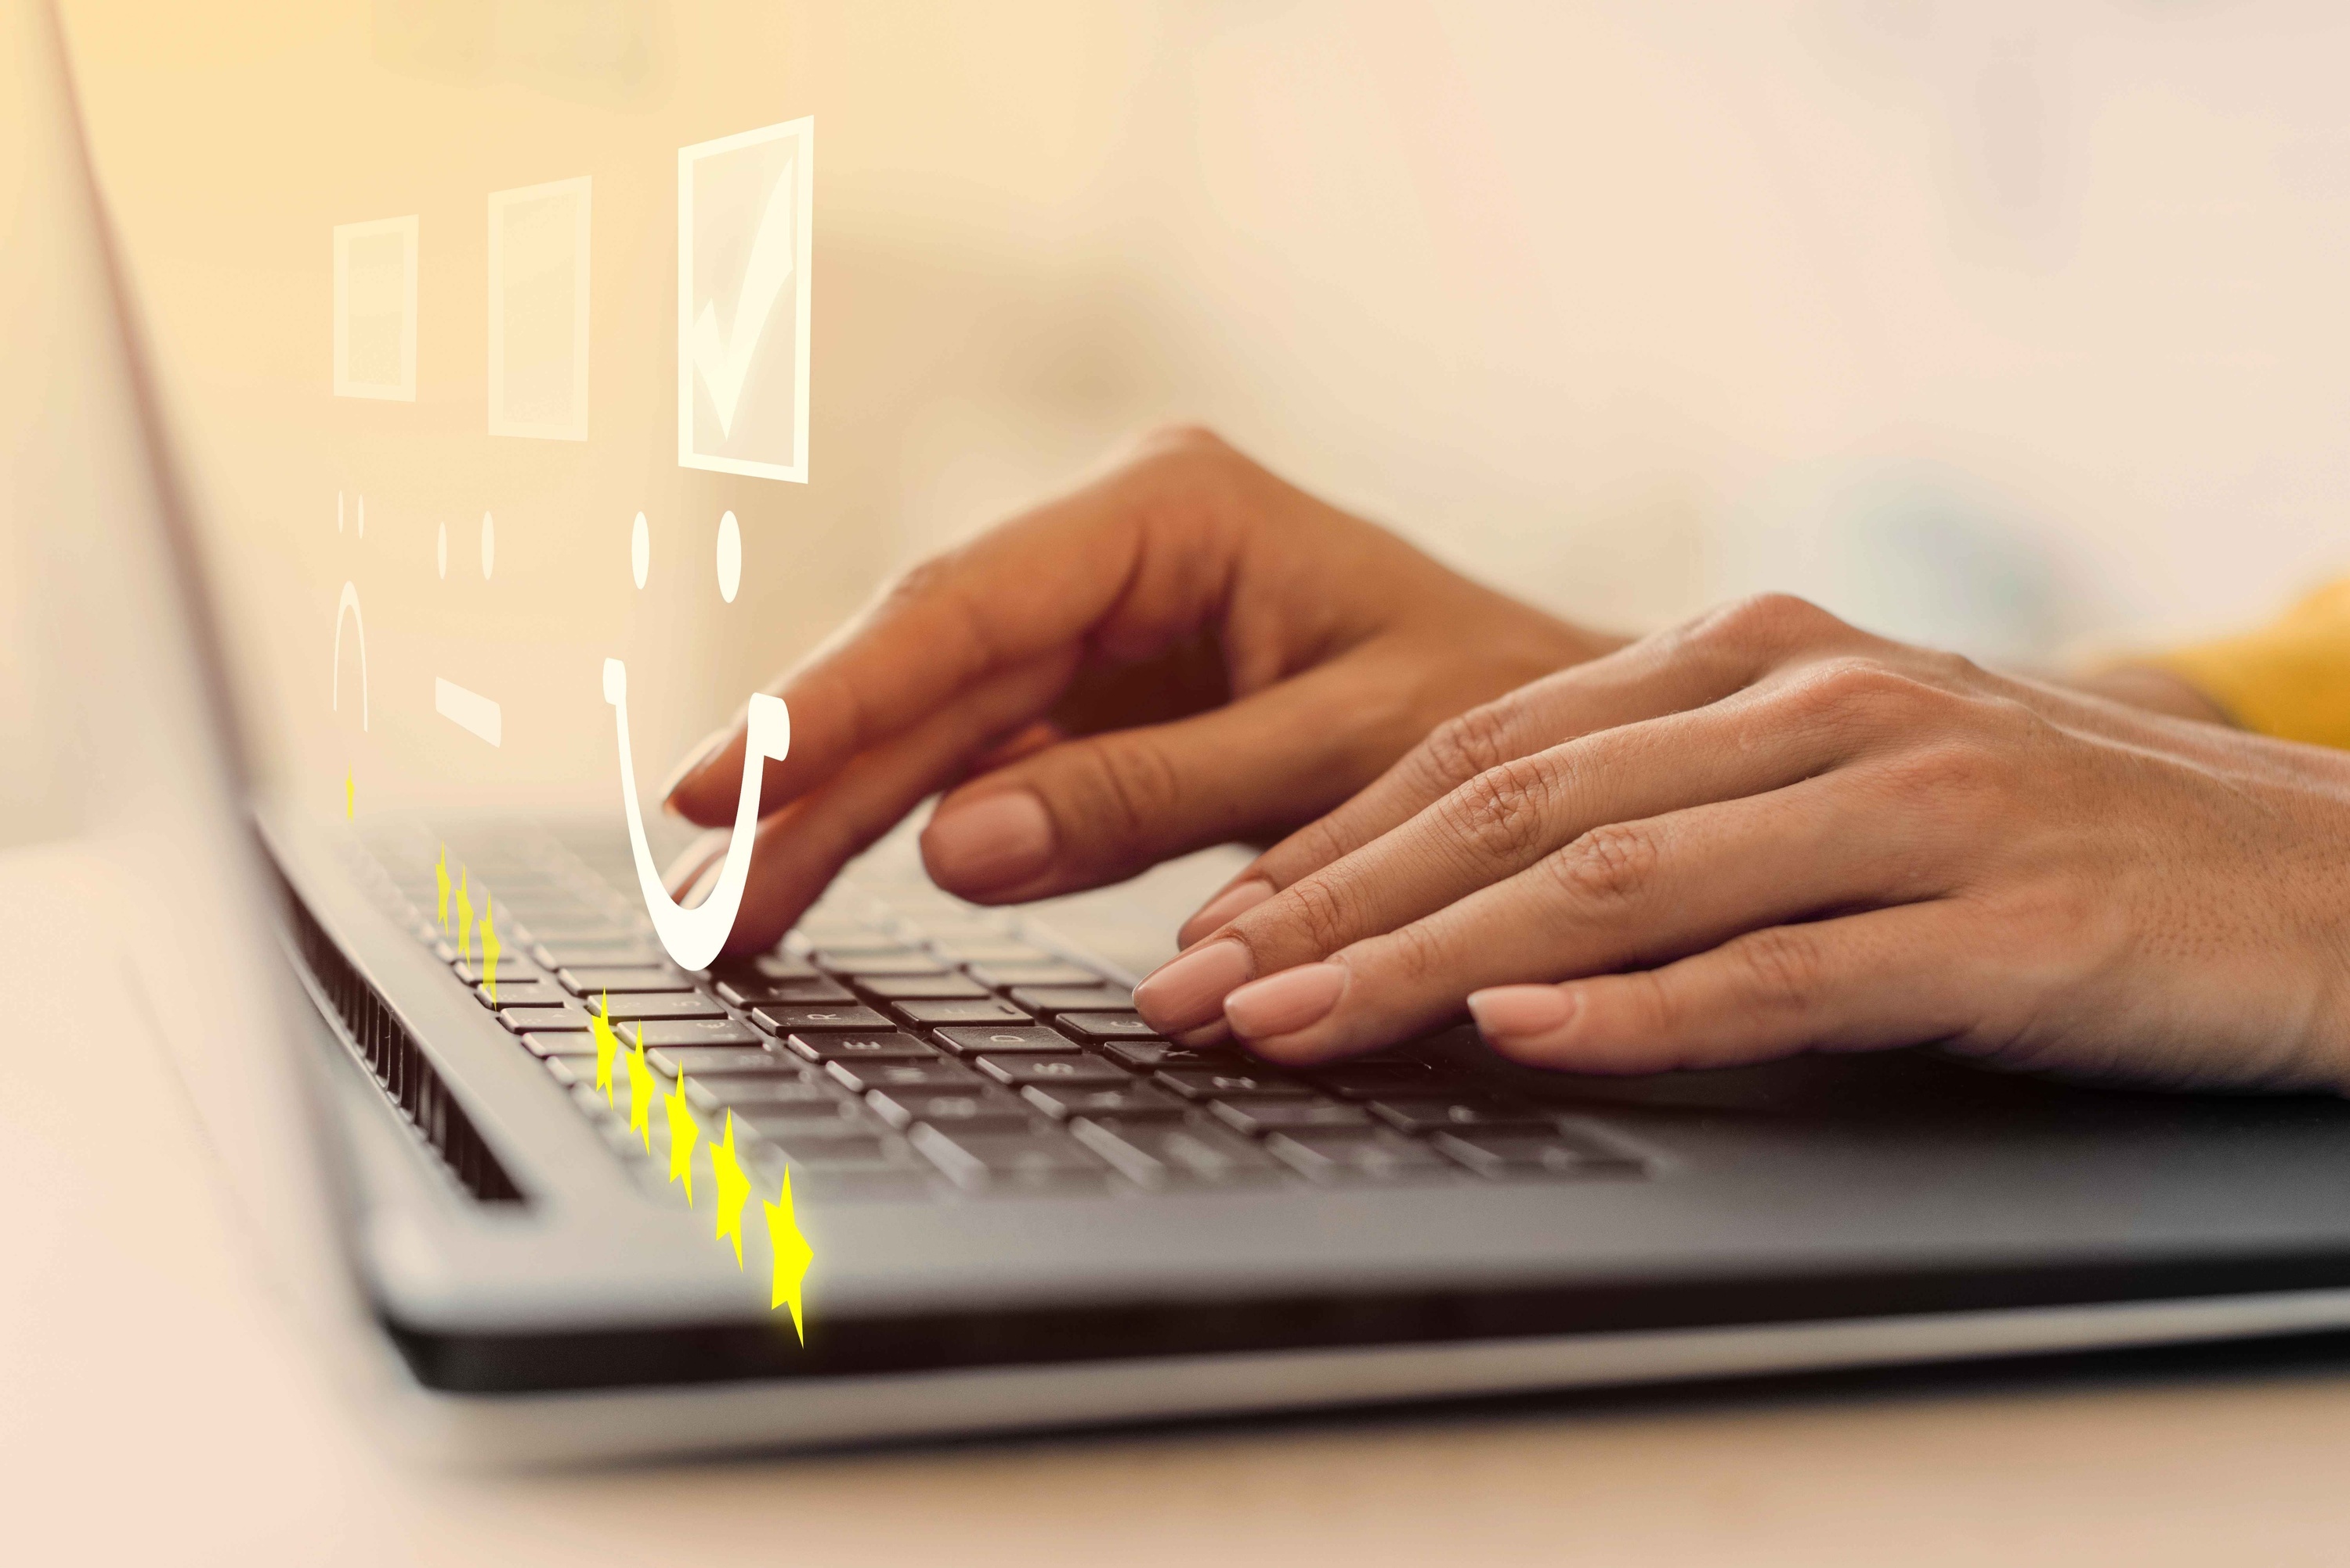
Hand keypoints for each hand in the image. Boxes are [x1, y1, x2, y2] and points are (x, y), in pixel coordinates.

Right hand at [662, 428, 1614, 953]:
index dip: (830, 704)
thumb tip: (957, 844)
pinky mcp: (1108, 699)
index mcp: (1176, 510)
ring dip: (828, 817)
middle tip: (699, 897)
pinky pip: (983, 764)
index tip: (714, 787)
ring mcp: (1107, 625)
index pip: (966, 609)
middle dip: (804, 783)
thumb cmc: (1506, 712)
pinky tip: (813, 885)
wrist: (1585, 735)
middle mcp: (1120, 549)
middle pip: (924, 670)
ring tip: (728, 917)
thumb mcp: (1341, 752)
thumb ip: (1152, 794)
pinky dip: (903, 830)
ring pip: (933, 722)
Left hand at [1132, 593, 2349, 1091]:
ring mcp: (1908, 802)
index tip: (1214, 924)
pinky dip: (1644, 1008)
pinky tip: (1527, 1035)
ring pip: (1618, 880)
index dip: (1333, 841)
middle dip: (1333, 905)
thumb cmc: (2046, 835)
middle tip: (1198, 989)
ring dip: (1430, 960)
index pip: (1487, 745)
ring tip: (1297, 1023)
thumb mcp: (1837, 776)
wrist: (2323, 873)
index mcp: (1754, 655)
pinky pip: (1785, 966)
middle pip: (1516, 804)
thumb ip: (1672, 804)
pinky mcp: (1998, 918)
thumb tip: (1468, 908)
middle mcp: (1811, 701)